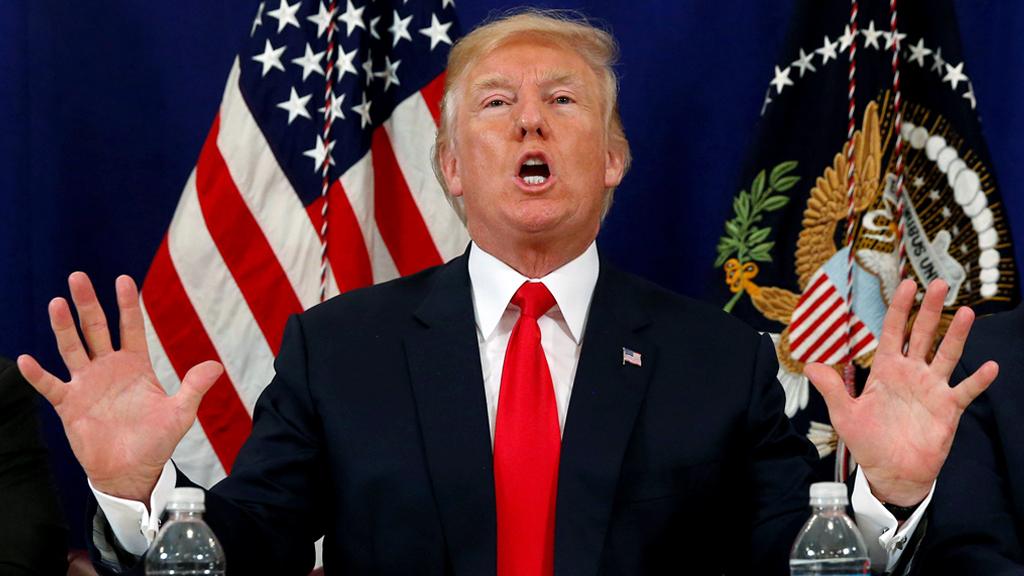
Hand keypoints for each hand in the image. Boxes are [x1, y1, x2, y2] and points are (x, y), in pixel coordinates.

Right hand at [17, 272, 221, 501]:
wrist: (132, 472)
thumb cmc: (157, 441)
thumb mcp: (180, 413)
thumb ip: (193, 387)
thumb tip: (216, 366)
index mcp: (135, 365)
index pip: (131, 327)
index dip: (127, 304)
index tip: (123, 279)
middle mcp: (108, 369)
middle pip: (95, 329)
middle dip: (88, 304)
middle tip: (78, 277)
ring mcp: (86, 385)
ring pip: (72, 348)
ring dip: (63, 327)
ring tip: (56, 303)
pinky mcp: (69, 405)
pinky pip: (51, 386)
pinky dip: (38, 374)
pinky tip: (26, 359)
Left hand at [805, 279, 997, 505]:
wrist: (891, 472)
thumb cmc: (868, 442)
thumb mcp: (844, 414)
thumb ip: (832, 388)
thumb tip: (810, 364)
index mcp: (886, 370)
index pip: (894, 332)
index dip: (899, 308)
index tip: (906, 284)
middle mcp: (911, 373)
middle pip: (923, 335)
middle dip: (931, 310)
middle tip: (940, 284)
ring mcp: (932, 389)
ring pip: (947, 355)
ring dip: (957, 334)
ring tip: (966, 312)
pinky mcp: (948, 409)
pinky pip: (965, 391)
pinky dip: (978, 380)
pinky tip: (989, 367)